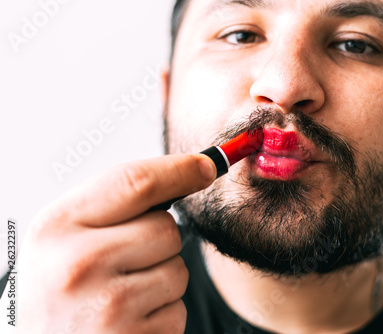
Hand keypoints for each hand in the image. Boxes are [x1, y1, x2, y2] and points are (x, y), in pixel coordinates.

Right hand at [17, 154, 215, 332]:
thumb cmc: (56, 288)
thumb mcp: (62, 237)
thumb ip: (113, 206)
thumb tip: (189, 173)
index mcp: (57, 227)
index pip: (135, 183)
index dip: (180, 170)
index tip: (208, 166)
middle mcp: (79, 265)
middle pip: (166, 228)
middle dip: (160, 241)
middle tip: (127, 260)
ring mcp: (107, 308)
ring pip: (179, 270)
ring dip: (163, 280)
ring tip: (122, 295)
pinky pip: (178, 312)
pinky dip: (163, 315)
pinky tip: (129, 321)